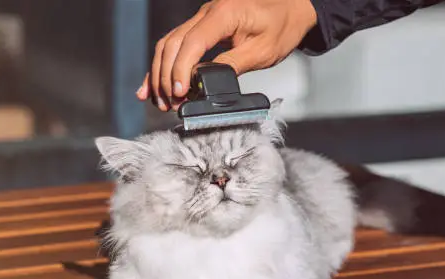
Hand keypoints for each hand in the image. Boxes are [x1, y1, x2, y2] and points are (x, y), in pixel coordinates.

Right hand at [136, 0, 317, 110]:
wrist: (291, 7)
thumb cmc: (282, 26)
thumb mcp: (263, 51)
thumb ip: (232, 65)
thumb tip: (206, 82)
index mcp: (224, 14)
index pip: (192, 42)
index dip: (181, 69)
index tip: (179, 92)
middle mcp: (207, 13)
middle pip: (172, 44)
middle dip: (166, 77)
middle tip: (170, 104)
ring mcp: (202, 18)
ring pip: (168, 44)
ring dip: (160, 73)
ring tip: (161, 101)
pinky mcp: (201, 27)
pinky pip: (175, 44)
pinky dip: (163, 66)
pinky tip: (152, 85)